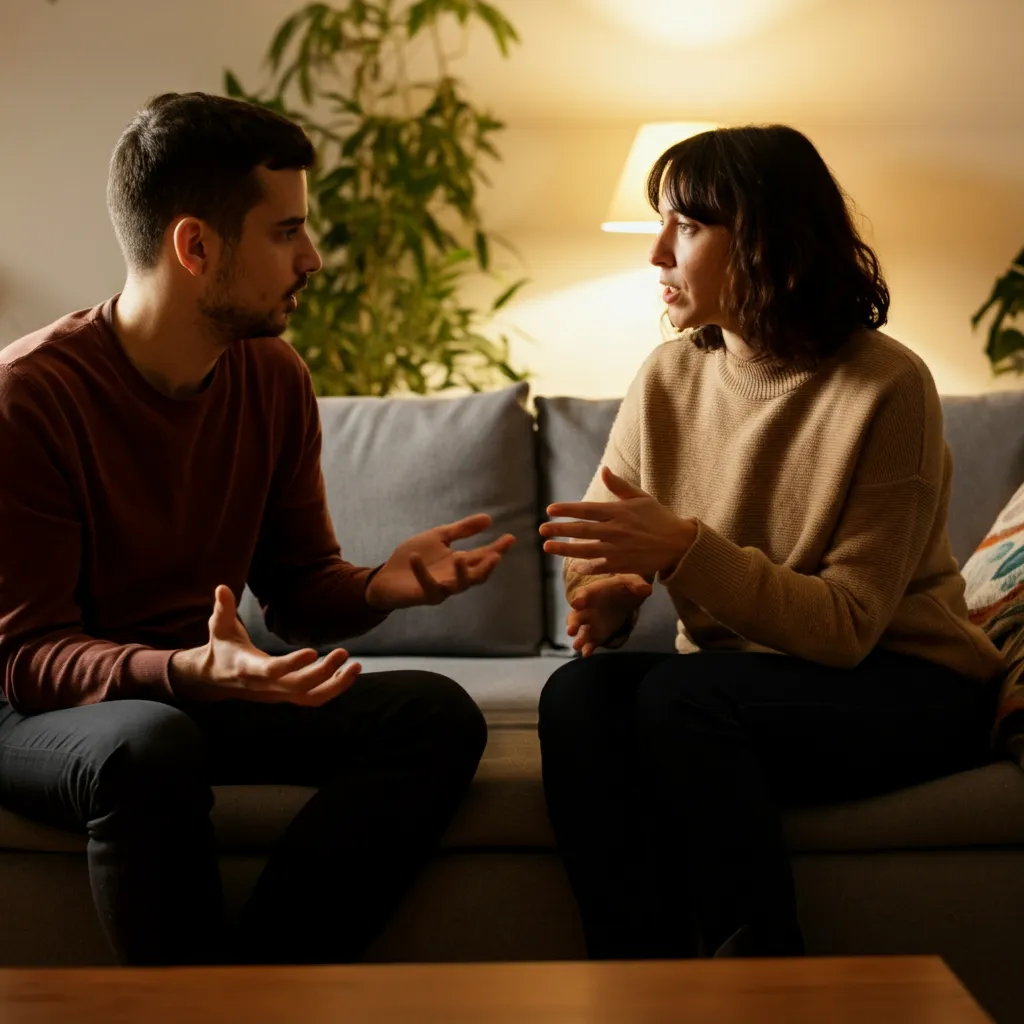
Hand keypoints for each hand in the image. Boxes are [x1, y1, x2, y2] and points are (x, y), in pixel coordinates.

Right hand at [170, 586, 360, 705]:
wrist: (217, 680)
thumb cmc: (222, 649)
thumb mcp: (219, 628)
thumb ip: (222, 609)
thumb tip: (221, 587)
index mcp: (249, 669)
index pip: (272, 671)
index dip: (291, 664)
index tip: (312, 652)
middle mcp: (266, 686)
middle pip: (298, 687)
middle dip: (323, 673)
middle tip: (344, 652)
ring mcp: (279, 694)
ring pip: (311, 698)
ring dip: (336, 685)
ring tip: (356, 666)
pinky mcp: (288, 696)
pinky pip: (315, 698)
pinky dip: (334, 687)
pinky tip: (349, 671)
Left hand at [365, 514, 515, 611]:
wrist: (386, 577)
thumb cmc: (413, 558)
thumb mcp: (439, 537)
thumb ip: (462, 530)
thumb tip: (489, 518)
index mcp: (459, 563)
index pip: (483, 556)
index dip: (498, 548)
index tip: (511, 537)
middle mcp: (454, 577)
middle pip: (478, 575)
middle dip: (488, 566)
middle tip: (496, 555)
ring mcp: (441, 588)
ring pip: (459, 586)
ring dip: (462, 574)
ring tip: (462, 558)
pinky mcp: (424, 595)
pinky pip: (427, 586)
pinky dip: (421, 572)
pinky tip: (416, 557)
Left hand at [540, 466, 696, 576]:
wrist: (679, 544)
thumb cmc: (658, 517)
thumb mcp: (641, 497)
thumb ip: (619, 486)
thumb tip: (604, 470)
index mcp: (619, 512)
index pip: (587, 510)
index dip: (567, 510)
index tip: (550, 510)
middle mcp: (617, 531)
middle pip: (582, 530)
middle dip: (559, 530)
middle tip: (542, 530)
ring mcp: (619, 550)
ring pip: (586, 550)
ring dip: (565, 549)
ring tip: (547, 547)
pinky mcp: (624, 565)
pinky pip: (600, 567)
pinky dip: (587, 566)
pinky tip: (575, 565)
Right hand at [567, 573, 652, 656]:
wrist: (625, 598)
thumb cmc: (624, 587)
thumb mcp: (631, 581)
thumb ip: (637, 584)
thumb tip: (646, 589)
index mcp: (593, 592)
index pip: (583, 594)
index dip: (579, 598)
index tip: (577, 603)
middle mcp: (587, 608)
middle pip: (575, 615)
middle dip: (572, 623)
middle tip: (571, 630)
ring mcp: (590, 623)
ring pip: (580, 632)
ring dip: (578, 639)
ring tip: (577, 646)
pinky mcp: (597, 634)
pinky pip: (590, 642)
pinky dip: (587, 648)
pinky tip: (587, 654)